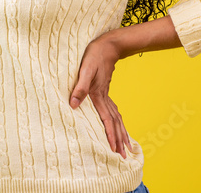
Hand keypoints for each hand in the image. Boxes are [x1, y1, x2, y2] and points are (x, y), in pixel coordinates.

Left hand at [69, 35, 132, 159]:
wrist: (108, 44)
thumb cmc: (94, 55)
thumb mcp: (84, 69)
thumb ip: (79, 88)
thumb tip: (73, 106)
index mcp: (99, 95)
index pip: (106, 120)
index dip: (110, 135)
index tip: (115, 150)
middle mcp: (105, 97)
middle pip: (115, 123)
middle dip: (119, 140)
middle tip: (125, 157)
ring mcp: (107, 94)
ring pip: (116, 118)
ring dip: (121, 133)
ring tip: (127, 146)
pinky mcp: (105, 90)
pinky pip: (114, 111)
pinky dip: (117, 121)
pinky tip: (117, 125)